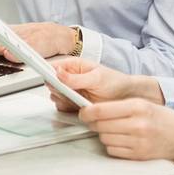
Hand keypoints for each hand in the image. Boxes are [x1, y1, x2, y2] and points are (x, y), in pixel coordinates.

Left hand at [0, 21, 76, 61]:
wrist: (58, 35)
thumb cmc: (32, 39)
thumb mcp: (8, 39)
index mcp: (0, 34)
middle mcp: (8, 35)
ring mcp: (22, 39)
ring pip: (4, 41)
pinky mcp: (36, 45)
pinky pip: (26, 49)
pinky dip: (17, 53)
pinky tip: (10, 56)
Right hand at [49, 57, 163, 111]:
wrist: (126, 97)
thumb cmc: (114, 82)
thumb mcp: (96, 78)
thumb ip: (76, 77)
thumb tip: (58, 72)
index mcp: (73, 65)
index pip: (53, 67)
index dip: (48, 72)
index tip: (49, 80)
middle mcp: (69, 78)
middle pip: (51, 84)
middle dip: (58, 90)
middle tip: (71, 92)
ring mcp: (70, 91)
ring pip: (55, 96)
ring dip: (63, 100)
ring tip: (78, 99)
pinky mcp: (73, 103)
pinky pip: (62, 107)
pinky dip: (67, 109)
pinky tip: (79, 107)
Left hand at [78, 98, 173, 162]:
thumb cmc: (161, 118)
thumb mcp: (143, 104)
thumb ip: (119, 106)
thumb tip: (91, 110)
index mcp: (138, 107)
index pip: (101, 110)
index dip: (87, 112)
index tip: (83, 112)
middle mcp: (137, 124)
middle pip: (100, 125)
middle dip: (93, 123)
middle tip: (94, 121)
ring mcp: (138, 142)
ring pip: (104, 138)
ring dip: (103, 135)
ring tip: (113, 131)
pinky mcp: (138, 156)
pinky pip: (113, 151)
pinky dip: (112, 146)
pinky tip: (120, 141)